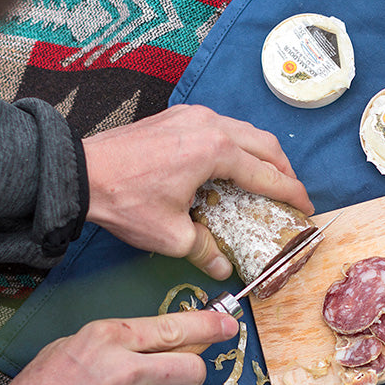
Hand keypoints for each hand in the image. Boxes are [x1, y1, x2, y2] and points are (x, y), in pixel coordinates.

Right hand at [0, 309, 238, 384]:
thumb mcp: (67, 349)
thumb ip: (113, 344)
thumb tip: (152, 343)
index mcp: (108, 338)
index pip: (173, 327)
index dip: (207, 325)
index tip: (227, 323)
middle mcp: (126, 368)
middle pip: (190, 366)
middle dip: (196, 371)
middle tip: (189, 375)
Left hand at [82, 104, 313, 277]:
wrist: (78, 172)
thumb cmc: (125, 200)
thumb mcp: (170, 235)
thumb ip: (205, 251)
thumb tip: (224, 268)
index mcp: (217, 151)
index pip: (267, 175)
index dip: (291, 193)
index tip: (306, 208)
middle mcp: (210, 125)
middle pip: (264, 144)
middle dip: (284, 170)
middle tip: (293, 193)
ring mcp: (193, 115)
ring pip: (244, 130)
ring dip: (262, 154)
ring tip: (268, 178)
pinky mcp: (177, 116)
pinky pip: (221, 125)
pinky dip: (238, 144)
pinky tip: (232, 163)